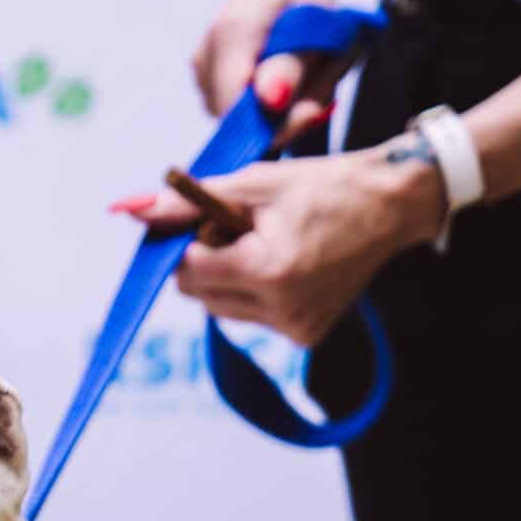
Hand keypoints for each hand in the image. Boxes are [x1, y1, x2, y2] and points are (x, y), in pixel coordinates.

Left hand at [122, 144, 444, 346]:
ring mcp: (295, 328)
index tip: (209, 217)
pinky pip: (250, 316)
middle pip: (198, 294)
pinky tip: (285, 265)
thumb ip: (186, 202)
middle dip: (205, 259)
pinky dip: (253, 291)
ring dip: (227, 277)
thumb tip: (129, 210)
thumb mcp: (252, 184)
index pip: (186, 271)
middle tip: (242, 227)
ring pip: (220, 309)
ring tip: (267, 244)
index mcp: (267, 270)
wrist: (391, 205)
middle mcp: (281, 309)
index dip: (189, 242)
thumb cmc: (322, 185)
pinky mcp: (306, 336)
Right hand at [193, 0, 341, 143]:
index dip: (275, 126)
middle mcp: (206, 55)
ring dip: (285, 109)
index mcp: (231, 34)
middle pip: (239, 122)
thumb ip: (292, 64)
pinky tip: (291, 75)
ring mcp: (202, 70)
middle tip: (325, 81)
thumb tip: (270, 102)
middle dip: (287, 116)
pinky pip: (240, 111)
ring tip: (310, 71)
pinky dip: (273, 103)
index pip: (235, 112)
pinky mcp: (207, 79)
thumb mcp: (316, 23)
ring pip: (242, 120)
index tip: (316, 110)